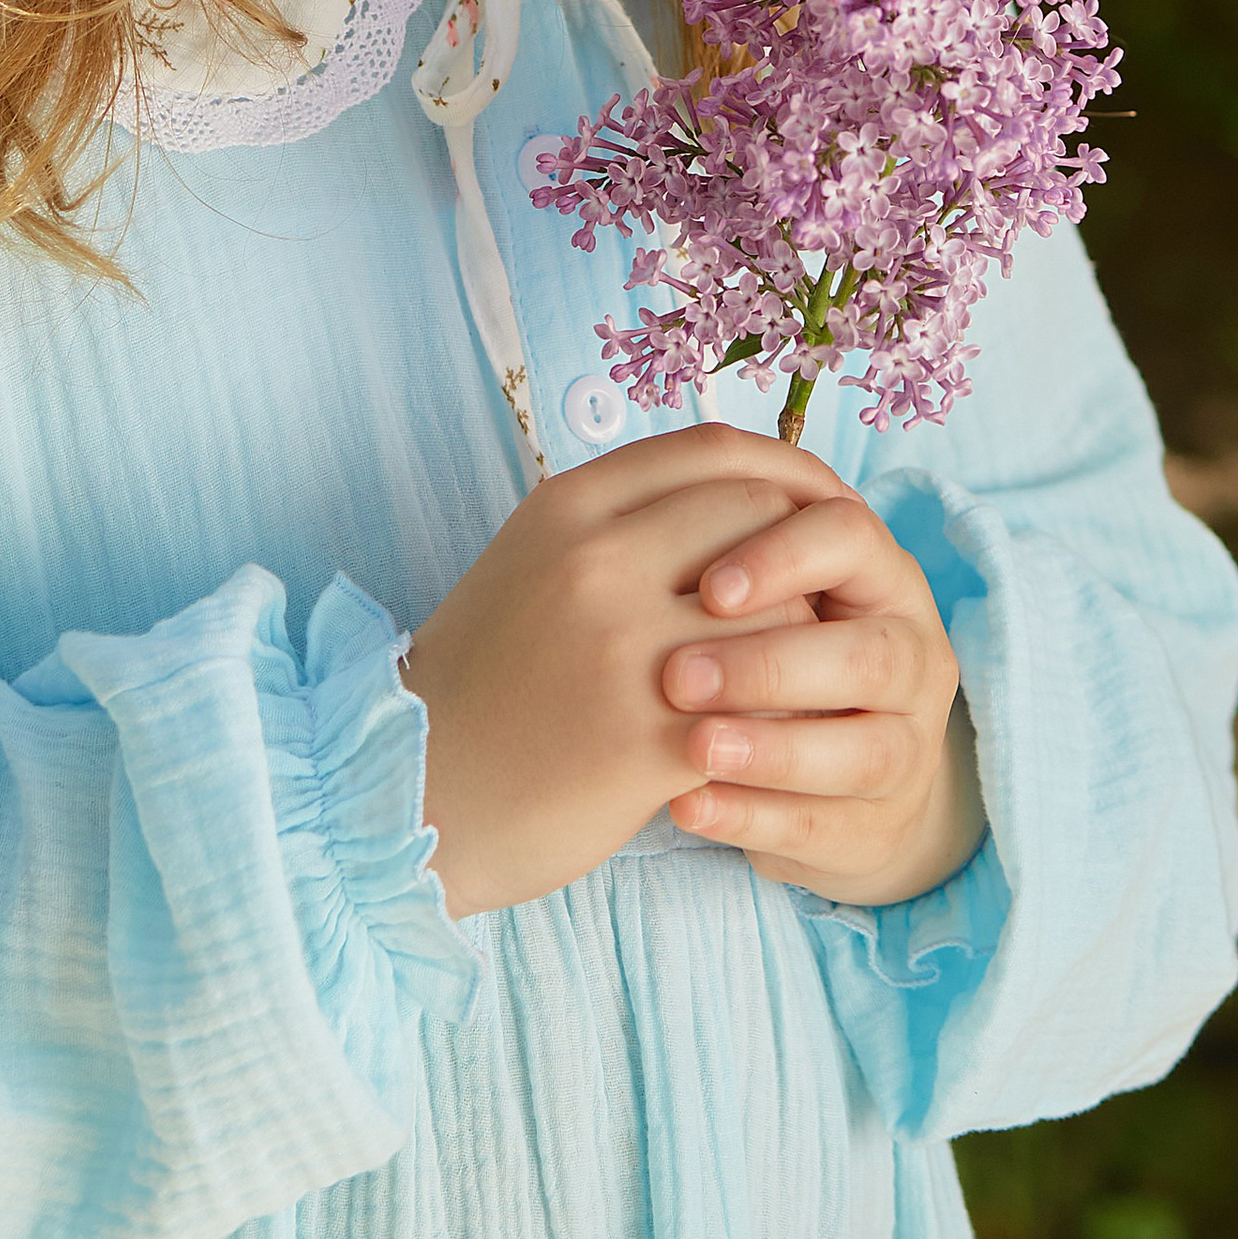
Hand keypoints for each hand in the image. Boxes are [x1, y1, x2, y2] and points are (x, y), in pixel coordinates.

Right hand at [400, 422, 852, 916]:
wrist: (413, 790)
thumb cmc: (483, 678)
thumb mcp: (533, 560)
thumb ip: (617, 519)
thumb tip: (730, 489)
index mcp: (569, 508)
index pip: (712, 448)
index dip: (781, 469)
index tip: (813, 500)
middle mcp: (600, 563)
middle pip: (758, 518)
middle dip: (803, 552)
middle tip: (824, 588)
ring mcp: (628, 652)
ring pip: (778, 612)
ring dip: (804, 638)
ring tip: (802, 665)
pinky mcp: (650, 742)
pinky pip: (765, 709)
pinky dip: (786, 716)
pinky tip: (779, 732)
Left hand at [659, 488, 984, 908]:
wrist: (832, 763)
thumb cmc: (775, 641)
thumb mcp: (768, 588)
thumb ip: (729, 544)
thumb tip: (646, 511)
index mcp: (882, 577)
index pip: (850, 538)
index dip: (782, 556)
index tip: (703, 587)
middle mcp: (912, 658)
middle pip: (867, 656)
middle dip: (771, 665)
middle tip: (677, 676)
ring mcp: (906, 749)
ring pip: (863, 752)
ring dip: (770, 749)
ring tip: (691, 746)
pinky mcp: (875, 826)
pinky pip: (822, 826)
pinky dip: (752, 818)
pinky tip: (688, 806)